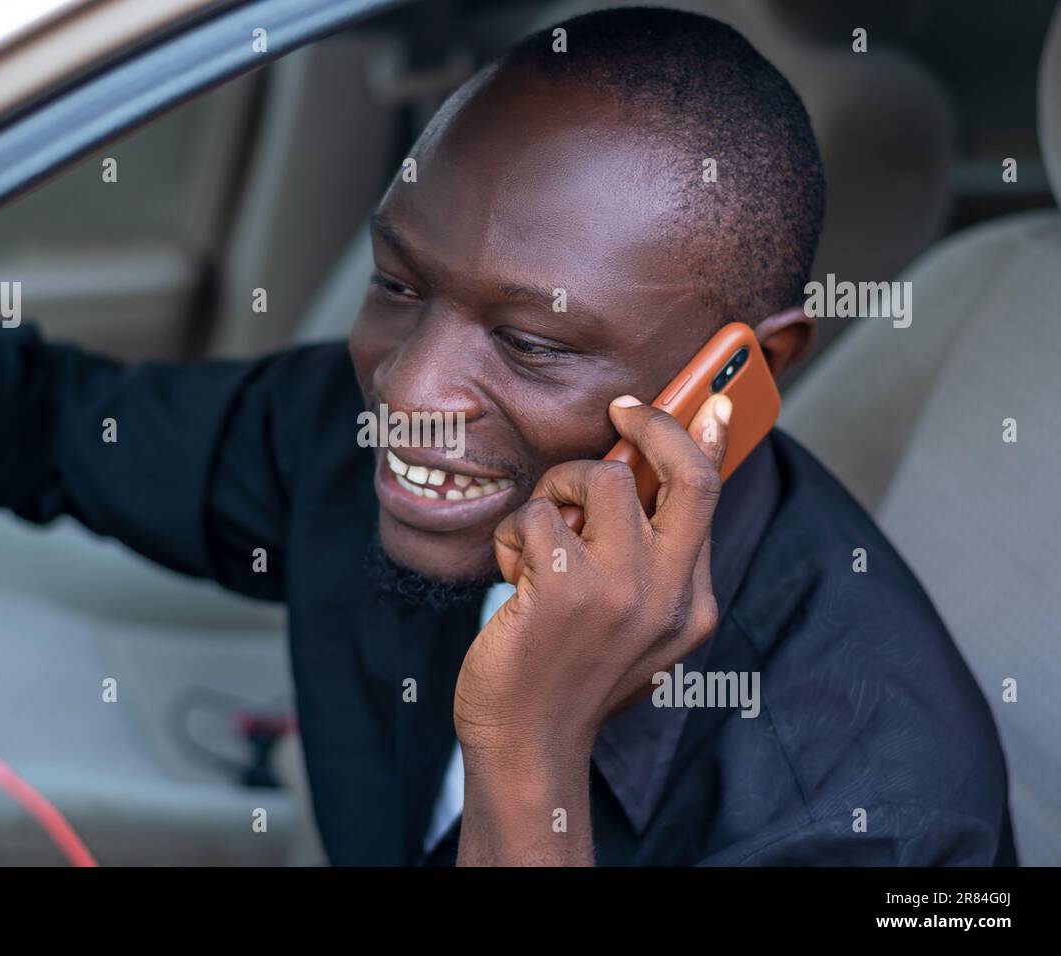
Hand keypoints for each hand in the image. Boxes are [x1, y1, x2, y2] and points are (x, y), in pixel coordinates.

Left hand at [454, 391, 730, 813]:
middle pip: (686, 473)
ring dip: (556, 491)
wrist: (527, 744)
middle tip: (621, 410)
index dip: (711, 439)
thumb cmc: (567, 673)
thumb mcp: (632, 623)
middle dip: (654, 423)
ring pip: (599, 479)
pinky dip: (514, 533)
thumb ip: (648, 558)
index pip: (712, 500)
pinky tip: (512, 573)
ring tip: (539, 535)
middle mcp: (669, 595)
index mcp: (692, 604)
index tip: (713, 400)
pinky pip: (537, 514)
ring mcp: (621, 590)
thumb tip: (640, 470)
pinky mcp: (565, 589)